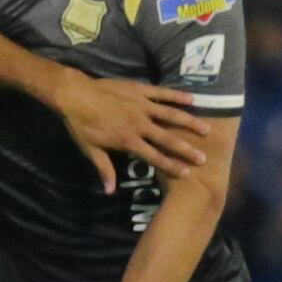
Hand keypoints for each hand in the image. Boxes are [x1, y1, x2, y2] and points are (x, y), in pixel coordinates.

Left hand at [54, 71, 209, 193]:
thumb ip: (105, 169)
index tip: (187, 173)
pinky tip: (192, 98)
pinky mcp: (140, 90)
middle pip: (167, 139)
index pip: (154, 157)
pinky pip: (162, 93)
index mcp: (128, 141)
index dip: (171, 166)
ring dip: (189, 123)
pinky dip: (177, 95)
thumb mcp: (91, 149)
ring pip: (170, 115)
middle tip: (204, 157)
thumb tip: (110, 191)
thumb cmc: (81, 124)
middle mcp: (139, 125)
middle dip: (186, 149)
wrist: (75, 95)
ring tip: (206, 129)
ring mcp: (141, 106)